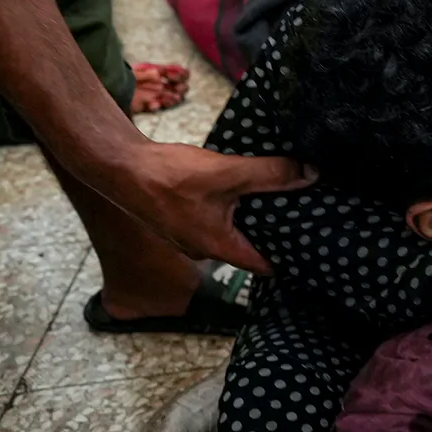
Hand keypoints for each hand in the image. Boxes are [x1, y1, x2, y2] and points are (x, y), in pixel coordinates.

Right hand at [105, 143, 314, 273]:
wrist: (119, 166)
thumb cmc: (169, 177)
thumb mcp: (229, 174)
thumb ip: (271, 175)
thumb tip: (310, 174)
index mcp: (219, 247)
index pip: (264, 265)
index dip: (290, 256)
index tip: (312, 244)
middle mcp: (204, 249)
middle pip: (249, 246)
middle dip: (273, 231)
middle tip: (302, 212)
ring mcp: (188, 235)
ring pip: (230, 230)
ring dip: (250, 216)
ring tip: (277, 196)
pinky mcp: (178, 218)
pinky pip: (213, 217)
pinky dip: (229, 206)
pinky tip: (240, 186)